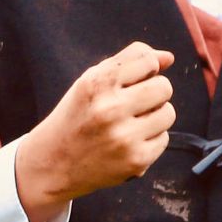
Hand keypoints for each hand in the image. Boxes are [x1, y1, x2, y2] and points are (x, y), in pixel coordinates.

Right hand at [16, 41, 174, 221]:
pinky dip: (150, 140)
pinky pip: (164, 139)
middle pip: (164, 87)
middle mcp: (109, 109)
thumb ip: (131, 61)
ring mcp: (123, 138)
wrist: (52, 163)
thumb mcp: (93, 80)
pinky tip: (128, 143)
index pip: (148, 61)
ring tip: (131, 123)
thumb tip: (169, 57)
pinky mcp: (135, 161)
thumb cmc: (78, 113)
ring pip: (168, 113)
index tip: (132, 81)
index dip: (146, 69)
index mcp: (97, 83)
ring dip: (155, 116)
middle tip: (134, 103)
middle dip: (154, 92)